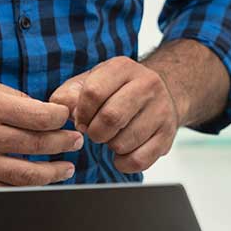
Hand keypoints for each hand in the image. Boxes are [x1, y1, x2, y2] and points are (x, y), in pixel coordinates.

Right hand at [0, 76, 79, 187]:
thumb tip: (42, 110)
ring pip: (27, 175)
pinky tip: (38, 184)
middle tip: (76, 142)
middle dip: (65, 144)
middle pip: (39, 145)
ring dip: (54, 172)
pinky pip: (4, 191)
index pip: (41, 116)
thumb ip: (11, 97)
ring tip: (67, 168)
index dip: (61, 118)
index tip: (66, 118)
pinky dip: (25, 189)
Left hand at [51, 57, 181, 173]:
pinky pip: (139, 160)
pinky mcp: (168, 134)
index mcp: (122, 67)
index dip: (81, 113)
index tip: (82, 120)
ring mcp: (161, 109)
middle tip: (95, 132)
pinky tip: (123, 152)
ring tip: (113, 137)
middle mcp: (147, 84)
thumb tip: (62, 110)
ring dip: (110, 147)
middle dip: (95, 133)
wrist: (159, 94)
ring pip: (124, 142)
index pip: (93, 92)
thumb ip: (68, 95)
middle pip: (111, 118)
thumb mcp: (89, 83)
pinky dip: (124, 163)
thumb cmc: (117, 91)